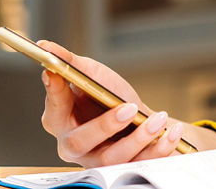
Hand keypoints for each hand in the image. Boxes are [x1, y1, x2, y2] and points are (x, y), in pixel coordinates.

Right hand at [37, 40, 185, 165]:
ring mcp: (98, 160)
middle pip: (79, 143)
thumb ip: (69, 62)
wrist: (139, 117)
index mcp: (60, 121)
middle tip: (128, 108)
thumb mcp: (91, 75)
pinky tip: (170, 132)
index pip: (53, 110)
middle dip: (105, 125)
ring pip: (113, 158)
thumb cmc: (108, 97)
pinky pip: (140, 165)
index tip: (57, 74)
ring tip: (158, 120)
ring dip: (139, 139)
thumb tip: (44, 45)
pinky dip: (159, 149)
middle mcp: (75, 146)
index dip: (54, 94)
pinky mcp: (124, 169)